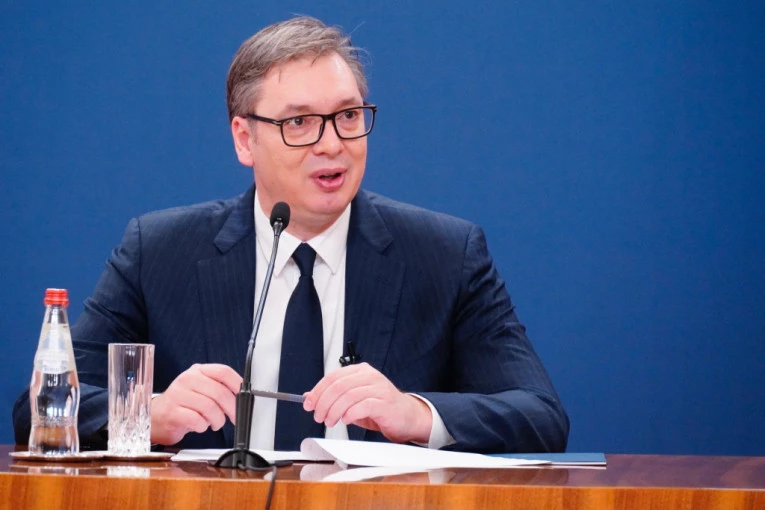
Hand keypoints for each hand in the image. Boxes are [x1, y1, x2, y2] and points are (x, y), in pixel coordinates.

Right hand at [150, 363, 241, 444]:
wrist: (155, 417)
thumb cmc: (183, 404)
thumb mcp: (201, 389)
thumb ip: (219, 388)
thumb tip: (241, 398)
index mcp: (198, 371)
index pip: (223, 372)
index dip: (237, 384)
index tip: (244, 397)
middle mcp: (187, 379)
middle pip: (219, 392)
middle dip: (231, 409)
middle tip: (233, 418)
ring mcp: (178, 394)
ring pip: (209, 407)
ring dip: (217, 420)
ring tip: (215, 423)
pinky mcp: (171, 412)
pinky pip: (196, 420)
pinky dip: (203, 426)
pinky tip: (201, 426)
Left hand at [303, 363, 431, 443]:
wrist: (407, 417)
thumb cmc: (380, 408)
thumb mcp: (353, 401)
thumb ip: (334, 397)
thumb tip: (310, 397)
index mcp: (360, 371)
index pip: (333, 377)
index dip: (318, 391)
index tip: (309, 404)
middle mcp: (370, 376)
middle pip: (339, 386)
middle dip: (324, 403)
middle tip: (318, 416)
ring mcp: (379, 388)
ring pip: (349, 396)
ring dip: (334, 411)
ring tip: (330, 421)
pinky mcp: (385, 403)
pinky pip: (363, 406)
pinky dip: (350, 414)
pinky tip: (346, 420)